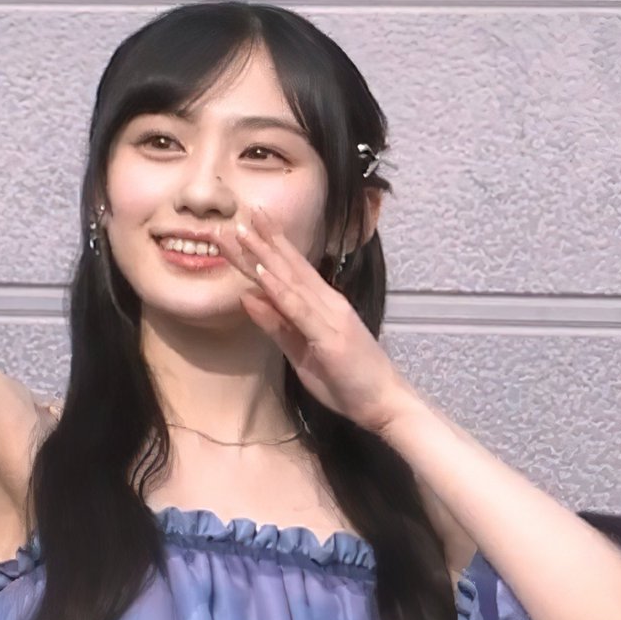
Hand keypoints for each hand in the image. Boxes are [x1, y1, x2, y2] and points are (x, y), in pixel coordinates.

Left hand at [212, 206, 419, 435]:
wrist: (385, 403)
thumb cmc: (347, 382)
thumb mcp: (302, 355)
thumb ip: (278, 327)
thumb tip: (249, 299)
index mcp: (321, 307)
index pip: (288, 273)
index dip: (265, 249)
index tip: (242, 228)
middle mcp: (327, 303)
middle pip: (288, 268)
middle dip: (261, 241)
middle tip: (235, 217)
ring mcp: (330, 316)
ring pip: (291, 280)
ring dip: (265, 255)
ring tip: (241, 232)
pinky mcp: (330, 335)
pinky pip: (299, 309)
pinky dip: (280, 289)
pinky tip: (263, 273)